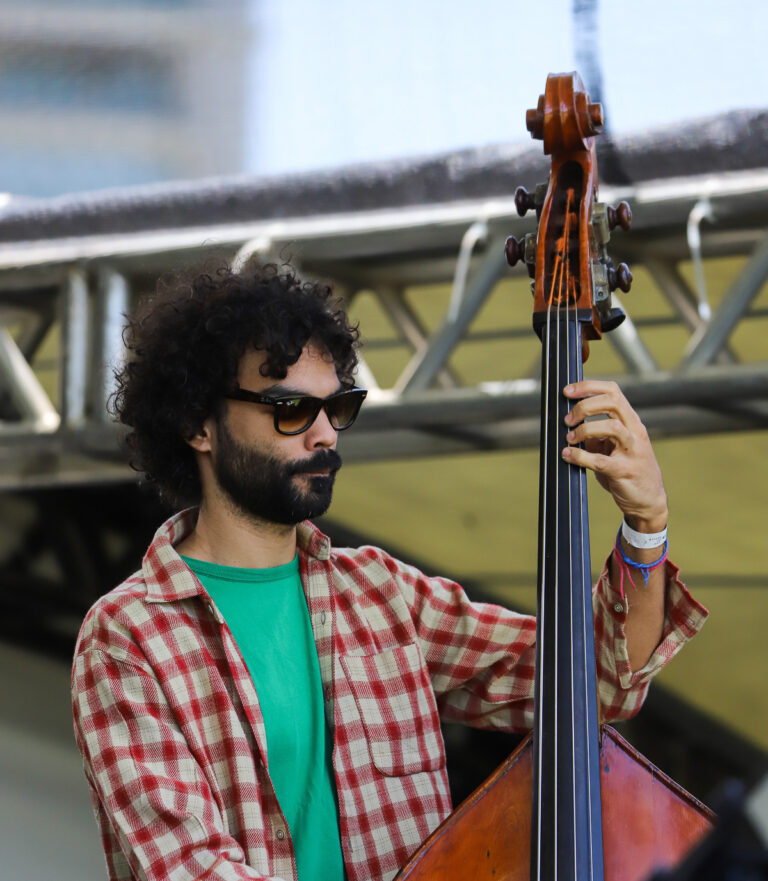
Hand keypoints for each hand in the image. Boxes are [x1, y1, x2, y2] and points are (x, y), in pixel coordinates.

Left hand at [561, 380, 667, 531]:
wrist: (649, 500)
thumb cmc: (627, 469)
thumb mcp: (612, 446)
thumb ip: (594, 433)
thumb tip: (568, 422)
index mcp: (630, 421)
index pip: (613, 392)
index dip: (588, 387)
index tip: (568, 391)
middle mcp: (634, 432)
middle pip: (612, 402)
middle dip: (585, 406)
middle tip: (568, 419)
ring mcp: (633, 451)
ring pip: (612, 427)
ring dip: (585, 429)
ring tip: (570, 438)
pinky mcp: (626, 471)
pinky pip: (602, 460)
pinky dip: (581, 456)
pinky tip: (568, 455)